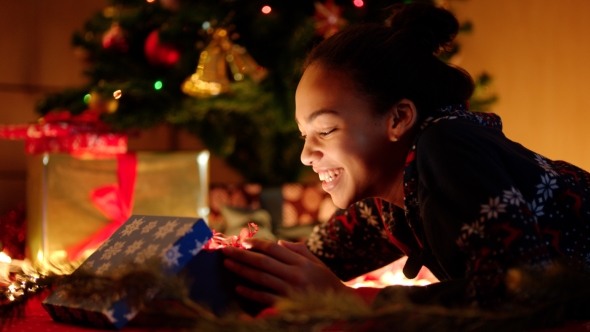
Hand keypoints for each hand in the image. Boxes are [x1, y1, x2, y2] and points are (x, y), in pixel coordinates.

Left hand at [222, 238, 351, 304]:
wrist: (340, 307)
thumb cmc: (326, 283)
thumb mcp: (316, 263)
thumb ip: (298, 251)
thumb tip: (278, 242)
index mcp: (302, 262)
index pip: (274, 248)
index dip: (257, 243)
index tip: (243, 241)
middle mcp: (296, 273)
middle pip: (263, 261)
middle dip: (243, 254)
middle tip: (226, 249)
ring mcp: (291, 290)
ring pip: (261, 277)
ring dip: (242, 270)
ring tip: (228, 264)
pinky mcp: (287, 305)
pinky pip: (265, 297)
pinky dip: (251, 292)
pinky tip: (239, 288)